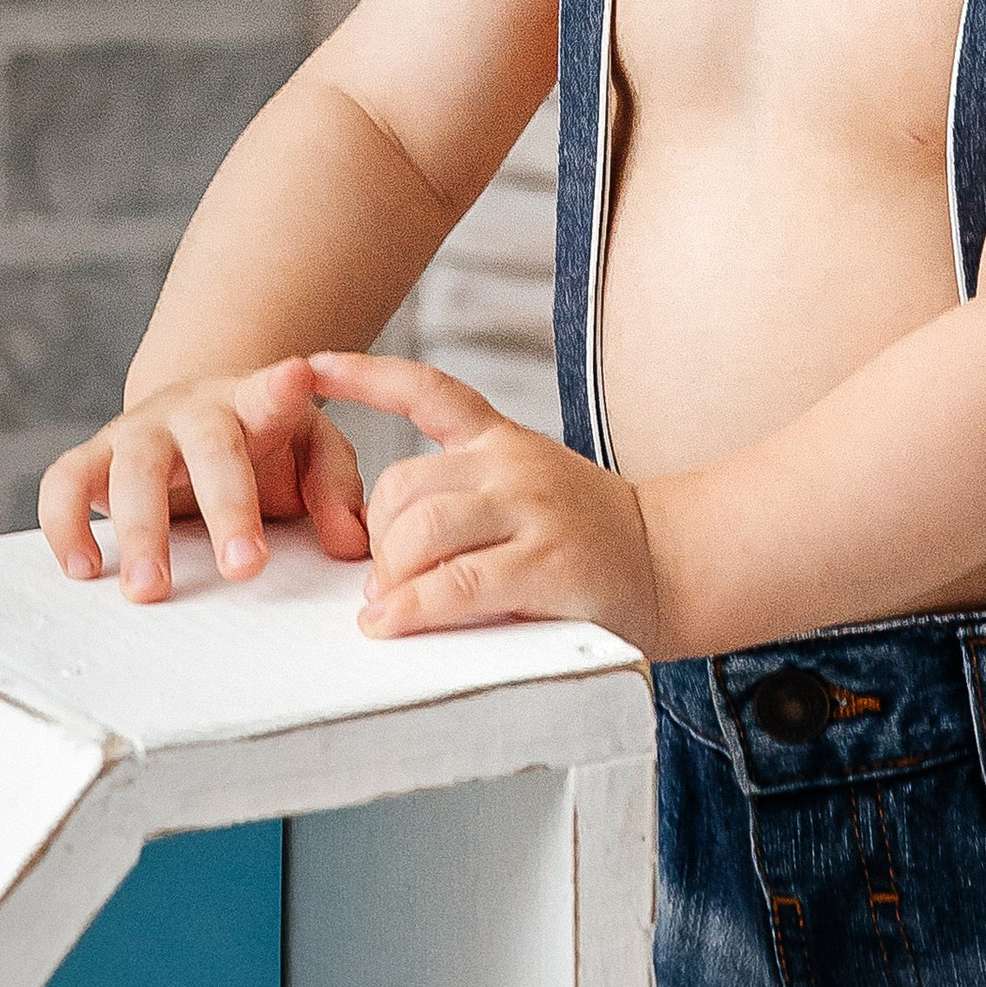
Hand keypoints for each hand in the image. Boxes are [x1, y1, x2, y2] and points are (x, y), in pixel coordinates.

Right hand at [38, 357, 369, 600]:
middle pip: (208, 448)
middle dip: (226, 507)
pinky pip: (63, 482)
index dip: (283, 386)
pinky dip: (64, 524)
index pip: (271, 392)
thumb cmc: (262, 445)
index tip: (296, 377)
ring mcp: (137, 432)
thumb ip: (335, 490)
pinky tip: (83, 568)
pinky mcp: (93, 458)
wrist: (195, 421)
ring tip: (150, 588)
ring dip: (141, 530)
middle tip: (244, 566)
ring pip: (131, 470)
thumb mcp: (312, 455)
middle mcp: (191, 411)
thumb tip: (352, 544)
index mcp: (253, 404)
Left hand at [308, 352, 663, 651]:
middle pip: (402, 485)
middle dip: (375, 539)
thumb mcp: (525, 492)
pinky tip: (391, 623)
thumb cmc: (587, 539)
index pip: (427, 390)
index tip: (311, 363)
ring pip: (422, 530)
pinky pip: (457, 583)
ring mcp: (531, 511)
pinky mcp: (546, 564)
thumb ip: (460, 502)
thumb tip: (376, 563)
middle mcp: (513, 464)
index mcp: (501, 440)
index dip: (365, 375)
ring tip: (389, 607)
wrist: (674, 562)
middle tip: (383, 579)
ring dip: (390, 575)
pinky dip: (413, 609)